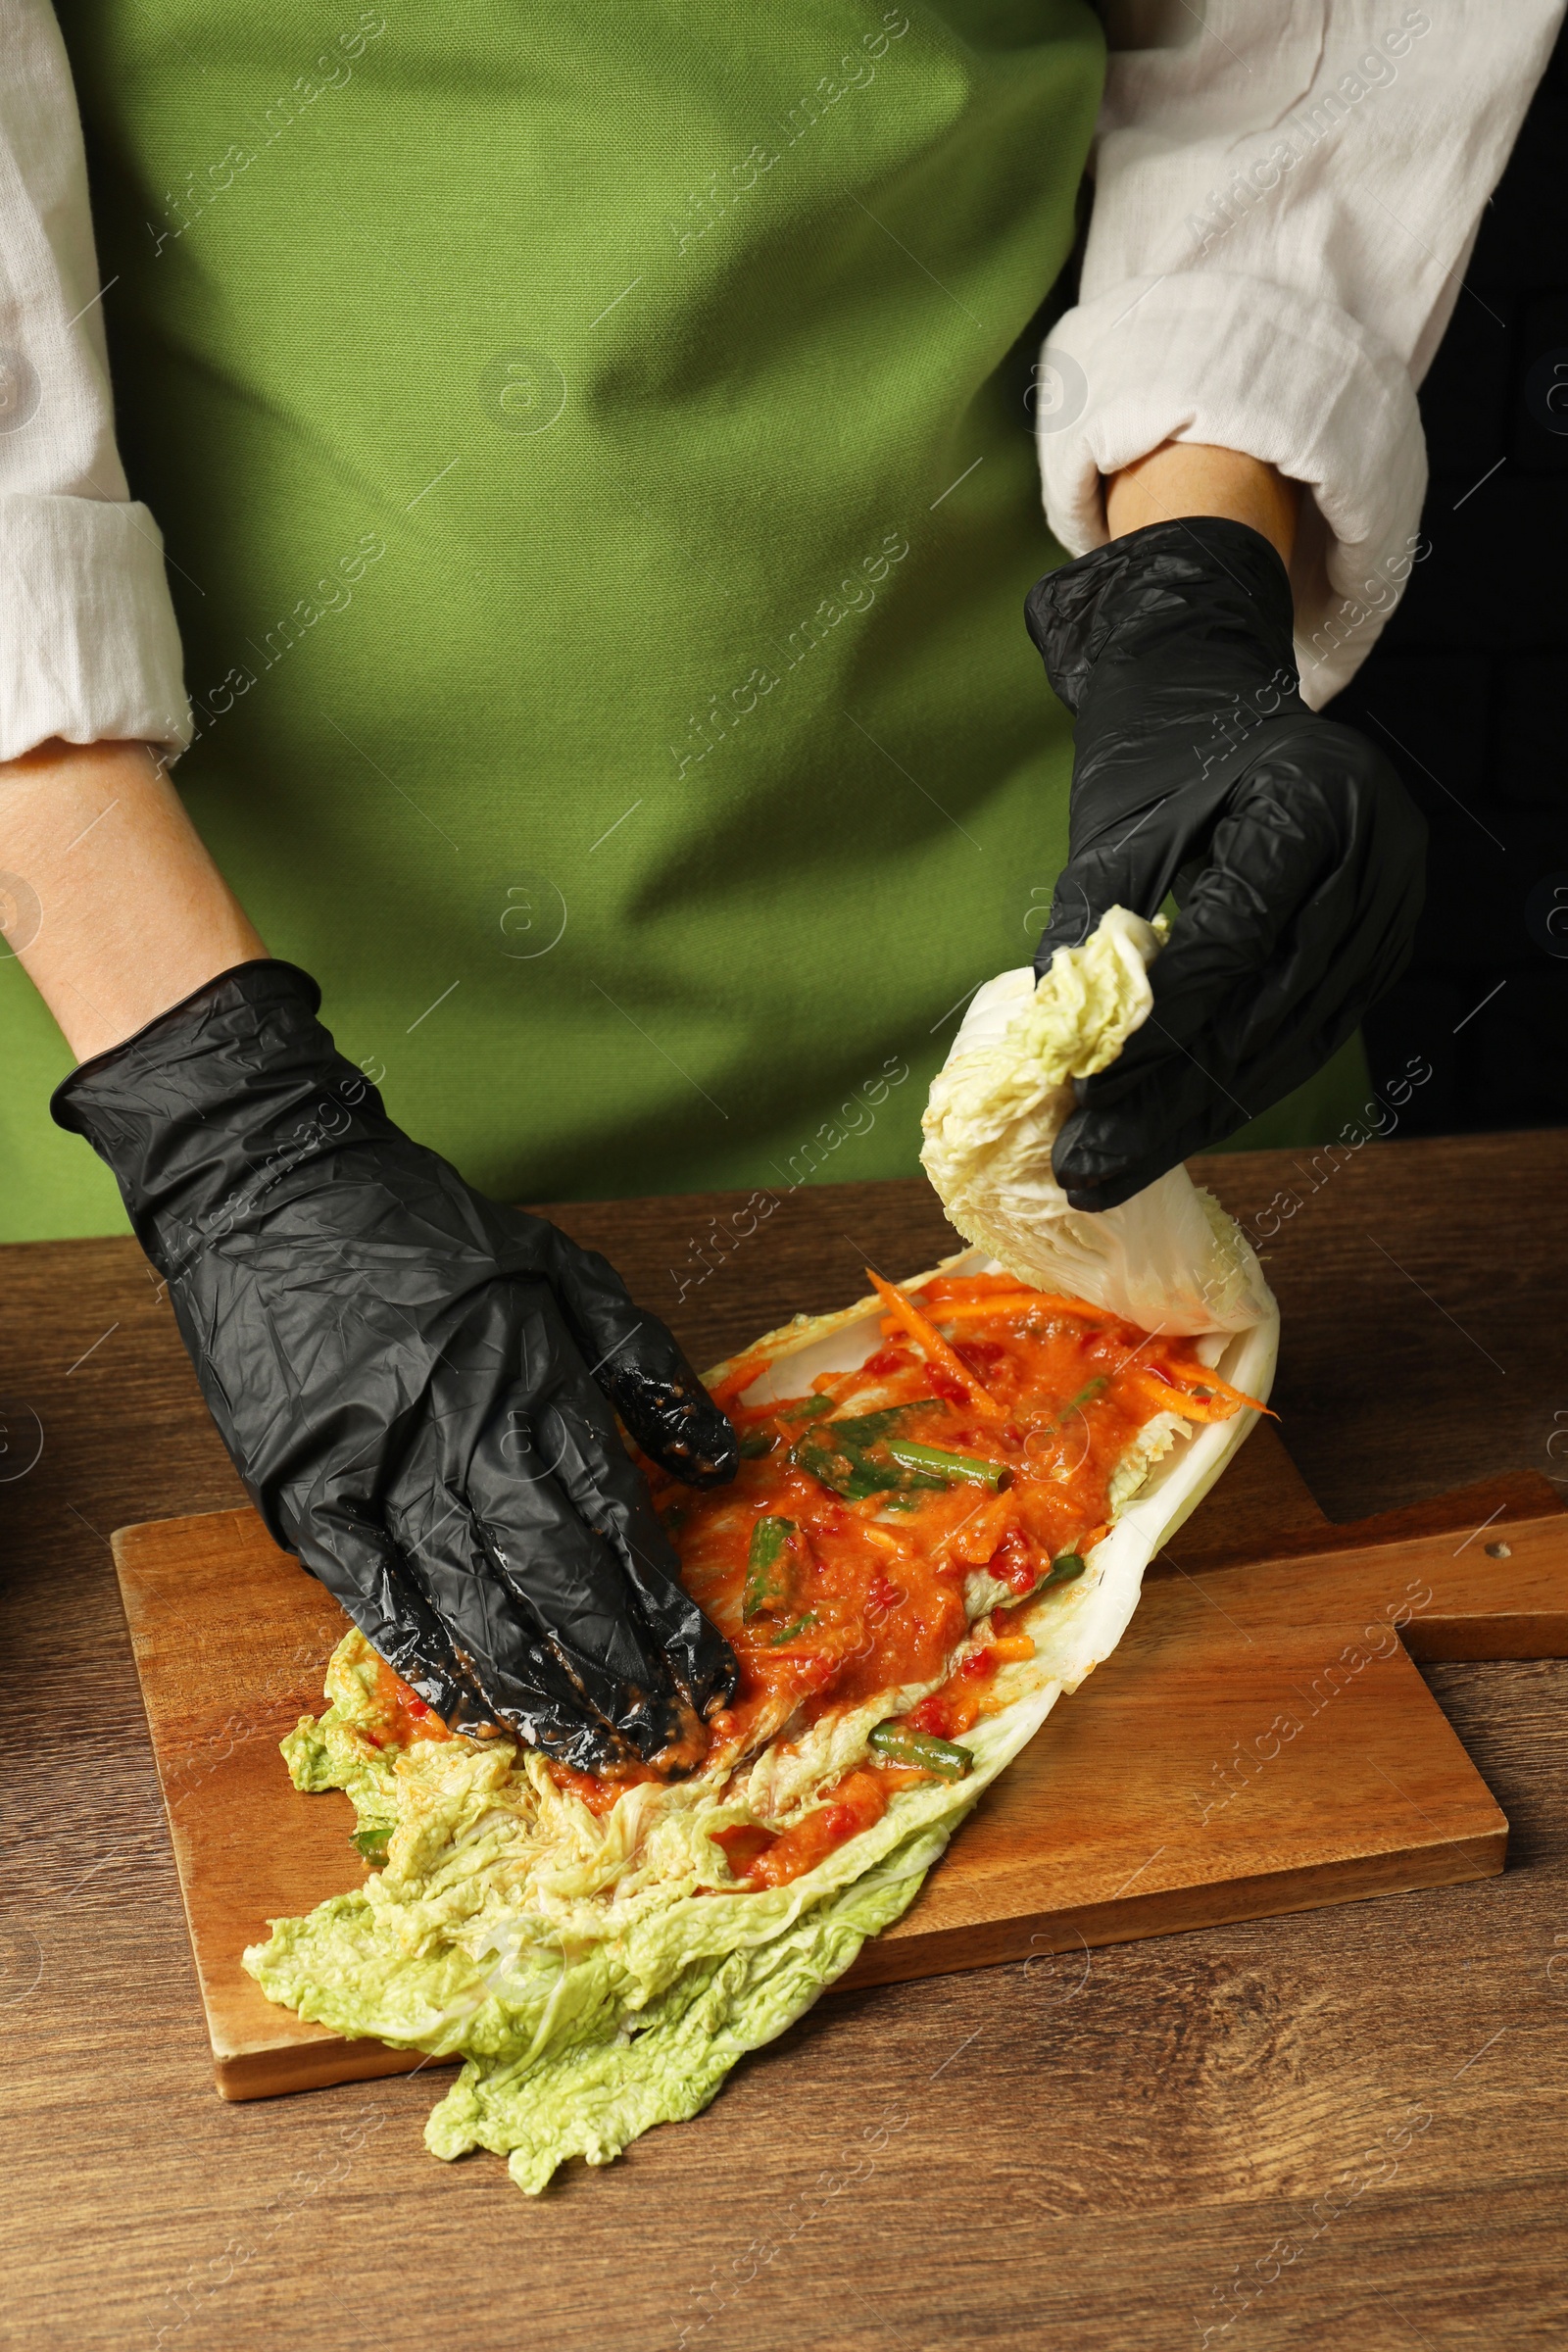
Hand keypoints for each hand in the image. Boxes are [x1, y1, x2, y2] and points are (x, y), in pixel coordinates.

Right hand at [54, 961, 739, 1773]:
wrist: (275, 1194)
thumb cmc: (429, 1235)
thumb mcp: (564, 1272)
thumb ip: (646, 1368)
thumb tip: (724, 1459)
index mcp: (537, 1386)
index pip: (622, 1527)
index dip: (668, 1613)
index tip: (709, 1677)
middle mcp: (467, 1442)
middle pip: (560, 1584)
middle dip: (620, 1672)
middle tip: (663, 1741)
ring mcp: (382, 1476)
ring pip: (478, 1608)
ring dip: (542, 1688)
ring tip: (590, 1749)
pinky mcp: (308, 1496)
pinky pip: (379, 1602)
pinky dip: (431, 1662)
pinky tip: (477, 1712)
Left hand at [1024, 516, 1425, 1211]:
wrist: (1220, 699)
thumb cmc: (1158, 762)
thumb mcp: (1111, 836)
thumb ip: (1089, 937)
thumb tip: (1056, 1056)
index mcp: (1311, 800)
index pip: (1232, 940)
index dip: (1157, 1030)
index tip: (1086, 1096)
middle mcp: (1373, 853)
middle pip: (1267, 1008)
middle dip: (1169, 1100)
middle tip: (1088, 1167)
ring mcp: (1392, 904)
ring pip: (1293, 1038)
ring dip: (1201, 1112)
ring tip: (1115, 1168)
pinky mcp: (1384, 947)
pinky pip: (1310, 1034)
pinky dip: (1239, 1085)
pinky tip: (1173, 1128)